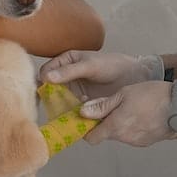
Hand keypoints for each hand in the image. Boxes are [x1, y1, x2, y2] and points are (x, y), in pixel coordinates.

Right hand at [39, 50, 163, 101]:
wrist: (133, 77)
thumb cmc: (111, 65)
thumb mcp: (89, 66)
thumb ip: (69, 71)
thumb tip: (46, 77)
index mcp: (65, 62)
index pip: (46, 71)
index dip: (43, 80)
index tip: (44, 90)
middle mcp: (66, 77)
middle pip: (49, 88)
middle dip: (49, 97)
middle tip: (51, 105)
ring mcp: (73, 91)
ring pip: (59, 101)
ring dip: (60, 107)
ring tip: (67, 111)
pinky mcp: (82, 104)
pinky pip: (71, 110)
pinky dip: (71, 113)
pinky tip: (78, 114)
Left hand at [79, 81, 176, 146]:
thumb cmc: (152, 95)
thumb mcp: (123, 94)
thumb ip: (102, 105)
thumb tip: (83, 112)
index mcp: (115, 126)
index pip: (91, 138)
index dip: (87, 129)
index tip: (89, 118)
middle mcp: (125, 138)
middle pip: (106, 134)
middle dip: (106, 122)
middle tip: (113, 105)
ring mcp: (137, 142)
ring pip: (121, 134)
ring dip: (120, 124)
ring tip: (131, 107)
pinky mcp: (148, 142)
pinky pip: (133, 136)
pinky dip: (133, 127)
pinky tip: (142, 114)